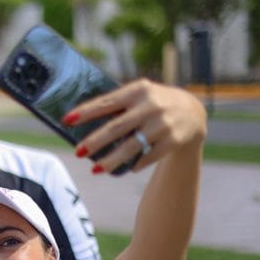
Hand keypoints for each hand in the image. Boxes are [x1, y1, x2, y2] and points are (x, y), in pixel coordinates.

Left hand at [68, 79, 206, 174]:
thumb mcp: (139, 95)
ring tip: (94, 169)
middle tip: (78, 152)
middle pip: (117, 127)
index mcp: (138, 90)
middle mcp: (151, 105)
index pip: (107, 102)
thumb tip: (79, 120)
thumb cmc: (153, 104)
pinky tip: (126, 168)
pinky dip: (136, 163)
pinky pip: (149, 156)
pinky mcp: (173, 140)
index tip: (66, 121)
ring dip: (111, 160)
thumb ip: (117, 104)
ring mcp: (163, 124)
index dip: (86, 112)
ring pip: (132, 146)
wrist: (193, 112)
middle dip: (95, 141)